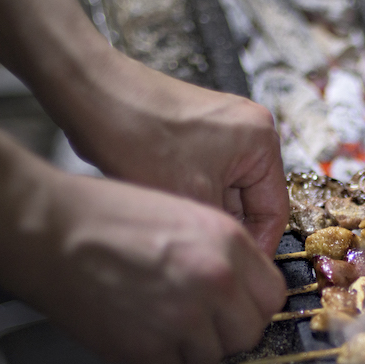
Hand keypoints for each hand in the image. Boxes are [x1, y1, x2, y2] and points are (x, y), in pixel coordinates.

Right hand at [29, 173, 286, 363]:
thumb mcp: (186, 214)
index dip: (254, 303)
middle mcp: (214, 282)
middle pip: (249, 333)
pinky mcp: (148, 350)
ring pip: (211, 357)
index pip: (273, 296)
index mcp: (228, 244)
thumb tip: (245, 288)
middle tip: (202, 320)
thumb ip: (225, 254)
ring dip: (192, 346)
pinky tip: (140, 327)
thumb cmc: (110, 216)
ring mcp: (183, 320)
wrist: (50, 232)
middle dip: (229, 330)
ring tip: (163, 319)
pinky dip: (159, 356)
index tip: (239, 306)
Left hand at [54, 52, 288, 255]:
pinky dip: (188, 194)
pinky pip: (204, 175)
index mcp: (262, 140)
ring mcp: (222, 128)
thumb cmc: (138, 134)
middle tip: (200, 253)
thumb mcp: (190, 198)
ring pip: (223, 191)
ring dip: (202, 211)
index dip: (257, 247)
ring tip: (176, 225)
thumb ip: (223, 234)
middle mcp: (249, 129)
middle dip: (223, 226)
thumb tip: (234, 262)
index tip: (238, 271)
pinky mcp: (195, 130)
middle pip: (249, 201)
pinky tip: (163, 203)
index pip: (274, 211)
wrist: (90, 93)